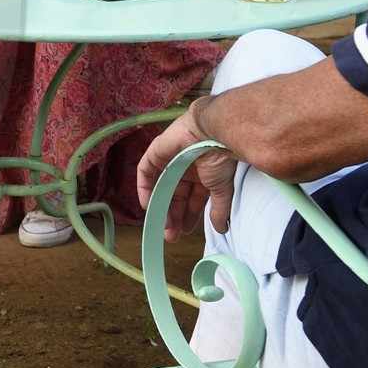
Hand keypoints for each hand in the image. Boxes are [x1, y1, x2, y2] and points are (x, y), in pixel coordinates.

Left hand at [135, 98, 239, 240]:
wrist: (214, 133)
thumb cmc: (221, 157)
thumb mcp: (222, 188)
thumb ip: (219, 209)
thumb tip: (221, 229)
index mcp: (204, 174)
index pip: (192, 199)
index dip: (188, 216)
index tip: (185, 231)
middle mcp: (187, 167)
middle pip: (176, 196)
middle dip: (173, 216)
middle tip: (171, 235)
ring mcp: (171, 159)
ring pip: (161, 186)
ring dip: (160, 207)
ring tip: (162, 226)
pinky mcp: (156, 151)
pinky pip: (146, 171)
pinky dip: (145, 188)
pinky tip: (147, 205)